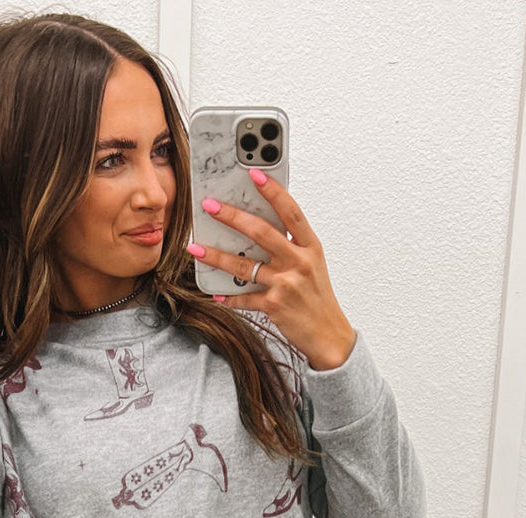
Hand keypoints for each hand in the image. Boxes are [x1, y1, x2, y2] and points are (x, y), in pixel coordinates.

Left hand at [186, 168, 356, 369]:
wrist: (329, 335)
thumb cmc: (317, 298)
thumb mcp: (311, 265)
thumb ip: (290, 246)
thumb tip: (258, 228)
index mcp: (310, 247)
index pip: (291, 212)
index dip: (273, 191)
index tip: (254, 174)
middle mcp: (299, 262)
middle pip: (261, 232)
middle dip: (232, 216)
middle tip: (210, 206)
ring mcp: (286, 284)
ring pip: (244, 265)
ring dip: (216, 256)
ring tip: (195, 247)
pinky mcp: (274, 306)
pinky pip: (244, 298)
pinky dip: (229, 296)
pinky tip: (216, 292)